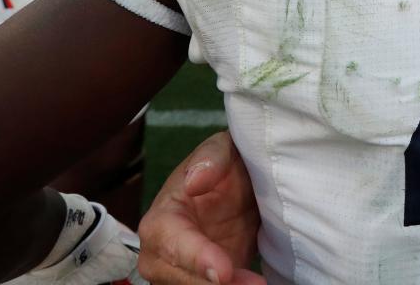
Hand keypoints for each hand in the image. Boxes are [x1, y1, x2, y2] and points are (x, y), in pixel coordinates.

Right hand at [137, 131, 264, 284]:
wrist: (242, 187)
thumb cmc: (225, 165)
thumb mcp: (223, 149)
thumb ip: (211, 160)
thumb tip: (194, 181)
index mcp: (162, 217)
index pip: (170, 243)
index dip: (196, 258)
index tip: (224, 270)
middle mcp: (162, 252)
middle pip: (176, 279)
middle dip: (211, 284)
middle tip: (253, 284)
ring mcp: (181, 272)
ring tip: (257, 284)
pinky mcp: (203, 283)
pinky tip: (255, 283)